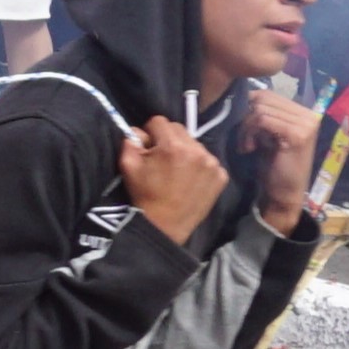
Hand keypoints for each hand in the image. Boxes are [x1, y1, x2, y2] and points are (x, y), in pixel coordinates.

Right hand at [117, 116, 232, 243]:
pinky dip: (200, 167)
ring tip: (178, 171)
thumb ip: (130, 140)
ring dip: (186, 152)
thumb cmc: (144, 196)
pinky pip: (208, 160)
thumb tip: (140, 132)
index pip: (160, 121)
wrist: (164, 227)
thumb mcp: (127, 165)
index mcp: (172, 145)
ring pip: (195, 144)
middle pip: (179, 129)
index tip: (149, 149)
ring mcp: (212, 164)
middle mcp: (197, 150)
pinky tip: (191, 180)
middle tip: (163, 160)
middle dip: (169, 140)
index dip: (150, 134)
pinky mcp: (221, 176)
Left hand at [241, 93, 326, 231]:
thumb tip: (244, 95)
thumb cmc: (274, 166)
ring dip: (246, 128)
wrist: (284, 194)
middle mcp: (309, 115)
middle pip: (263, 99)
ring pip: (260, 109)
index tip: (244, 129)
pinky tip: (249, 148)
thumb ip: (264, 115)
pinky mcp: (298, 135)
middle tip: (244, 139)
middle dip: (246, 118)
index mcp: (303, 112)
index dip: (249, 107)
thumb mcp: (268, 134)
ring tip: (246, 146)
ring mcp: (306, 124)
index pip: (268, 94)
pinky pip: (262, 120)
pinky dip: (249, 132)